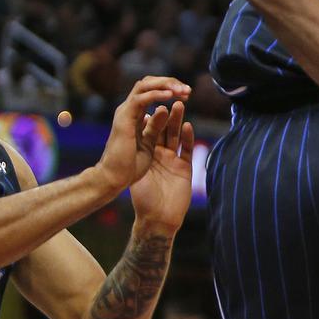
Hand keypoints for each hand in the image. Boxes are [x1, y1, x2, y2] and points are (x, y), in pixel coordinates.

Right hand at [96, 77, 190, 192]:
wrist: (113, 179)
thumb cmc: (129, 166)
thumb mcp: (149, 142)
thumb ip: (156, 127)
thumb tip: (164, 111)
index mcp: (134, 115)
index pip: (152, 91)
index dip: (170, 89)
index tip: (187, 95)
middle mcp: (129, 110)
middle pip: (149, 83)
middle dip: (170, 82)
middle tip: (188, 89)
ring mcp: (125, 112)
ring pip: (144, 85)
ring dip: (165, 84)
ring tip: (182, 90)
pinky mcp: (124, 119)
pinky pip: (141, 99)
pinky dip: (156, 94)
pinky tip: (170, 96)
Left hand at [129, 100, 194, 236]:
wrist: (157, 220)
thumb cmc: (143, 200)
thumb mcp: (136, 172)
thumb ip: (137, 152)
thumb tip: (130, 134)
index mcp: (148, 154)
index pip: (150, 130)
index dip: (152, 115)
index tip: (152, 101)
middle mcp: (161, 155)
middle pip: (164, 129)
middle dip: (167, 113)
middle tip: (169, 97)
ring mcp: (174, 161)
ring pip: (176, 136)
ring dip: (178, 120)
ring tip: (180, 105)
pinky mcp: (185, 169)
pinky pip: (187, 150)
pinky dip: (187, 138)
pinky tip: (187, 126)